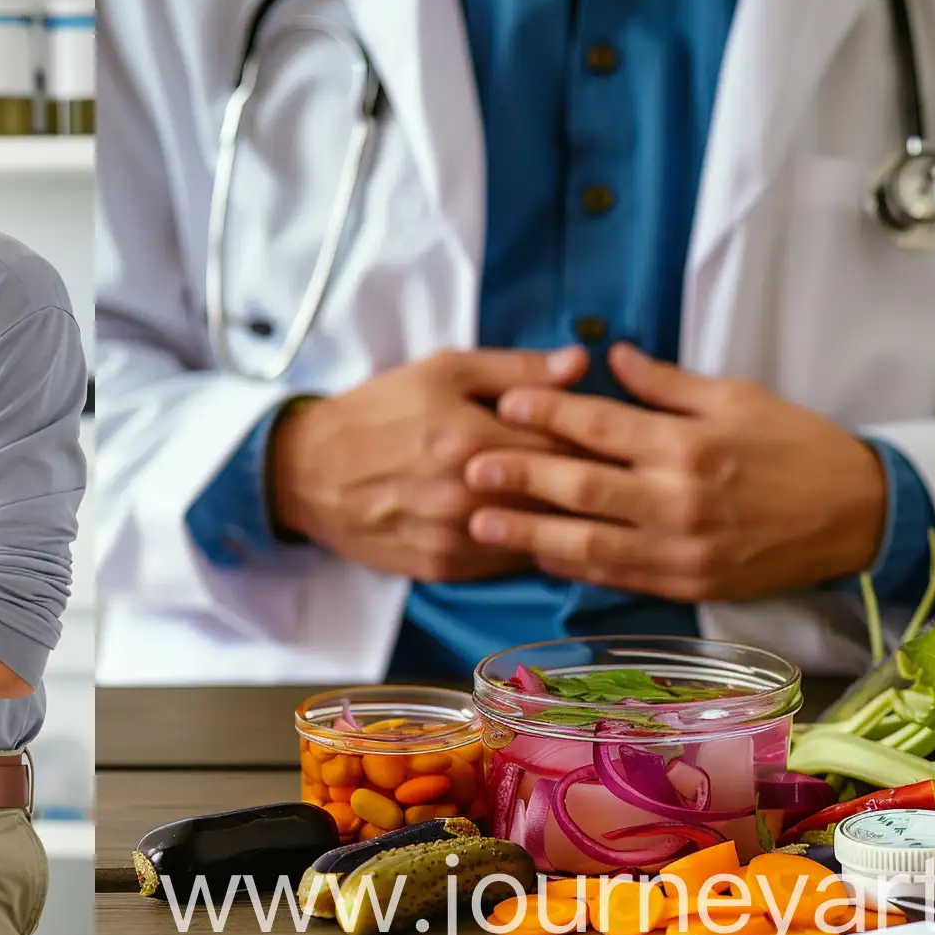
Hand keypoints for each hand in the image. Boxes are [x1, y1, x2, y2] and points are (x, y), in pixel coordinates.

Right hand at [267, 345, 590, 582]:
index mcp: (472, 437)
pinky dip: (535, 547)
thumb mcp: (441, 370)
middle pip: (563, 497)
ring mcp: (460, 539)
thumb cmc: (378, 411)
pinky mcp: (448, 570)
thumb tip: (581, 363)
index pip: (569, 446)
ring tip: (594, 506)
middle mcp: (470, 495)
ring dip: (571, 522)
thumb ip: (515, 369)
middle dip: (596, 485)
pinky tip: (547, 531)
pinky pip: (513, 564)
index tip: (624, 438)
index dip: (603, 443)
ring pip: (543, 537)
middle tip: (621, 474)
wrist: (309, 471)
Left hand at [463, 342, 888, 601]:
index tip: (504, 401)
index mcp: (688, 443)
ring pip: (594, 542)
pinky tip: (538, 555)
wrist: (858, 515)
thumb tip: (613, 355)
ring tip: (481, 520)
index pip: (602, 424)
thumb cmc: (794, 444)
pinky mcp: (693, 584)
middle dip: (522, 475)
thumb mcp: (735, 395)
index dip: (549, 411)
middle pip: (585, 485)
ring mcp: (685, 548)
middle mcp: (681, 498)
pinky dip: (577, 568)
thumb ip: (666, 383)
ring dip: (532, 531)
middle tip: (467, 463)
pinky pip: (622, 576)